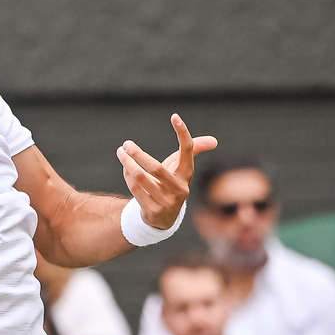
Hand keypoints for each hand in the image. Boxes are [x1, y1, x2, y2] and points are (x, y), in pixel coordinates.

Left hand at [116, 114, 218, 228]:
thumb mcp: (180, 169)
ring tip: (120, 152)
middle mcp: (180, 188)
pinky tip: (126, 168)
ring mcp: (166, 201)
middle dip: (138, 154)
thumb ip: (193, 151)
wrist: (164, 218)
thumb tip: (214, 141)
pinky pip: (136, 189)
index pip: (188, 151)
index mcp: (187, 174)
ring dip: (128, 164)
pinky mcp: (153, 210)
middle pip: (156, 168)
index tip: (175, 116)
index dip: (183, 134)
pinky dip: (128, 176)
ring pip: (142, 178)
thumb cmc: (171, 184)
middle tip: (127, 144)